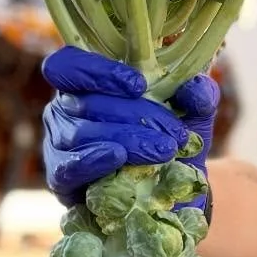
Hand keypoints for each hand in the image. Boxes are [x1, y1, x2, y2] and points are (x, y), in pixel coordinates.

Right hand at [42, 47, 220, 203]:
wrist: (176, 192)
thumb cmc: (172, 140)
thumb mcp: (193, 114)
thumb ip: (198, 94)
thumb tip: (193, 89)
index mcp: (88, 83)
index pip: (67, 65)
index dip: (96, 70)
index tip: (139, 85)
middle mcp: (65, 110)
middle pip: (84, 102)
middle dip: (134, 114)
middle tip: (173, 133)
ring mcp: (58, 145)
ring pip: (80, 134)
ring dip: (126, 139)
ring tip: (163, 151)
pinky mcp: (61, 181)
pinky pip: (66, 168)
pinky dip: (93, 161)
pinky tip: (118, 157)